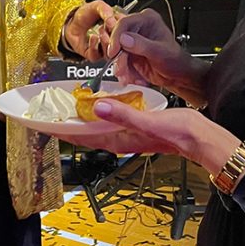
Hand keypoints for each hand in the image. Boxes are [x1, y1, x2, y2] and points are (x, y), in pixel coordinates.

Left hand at [49, 102, 241, 175]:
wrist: (201, 138)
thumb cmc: (179, 132)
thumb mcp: (149, 120)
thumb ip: (123, 115)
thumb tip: (98, 107)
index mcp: (120, 140)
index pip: (83, 136)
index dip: (61, 129)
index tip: (42, 123)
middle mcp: (120, 140)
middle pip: (85, 133)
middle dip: (66, 124)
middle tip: (48, 112)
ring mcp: (128, 135)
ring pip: (97, 128)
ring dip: (81, 120)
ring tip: (66, 108)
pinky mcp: (136, 128)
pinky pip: (111, 122)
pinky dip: (100, 115)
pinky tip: (100, 105)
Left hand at [63, 0, 117, 61]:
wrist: (71, 21)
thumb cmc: (86, 13)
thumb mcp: (98, 6)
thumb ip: (106, 11)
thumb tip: (113, 23)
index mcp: (118, 27)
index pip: (127, 32)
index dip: (123, 30)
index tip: (118, 25)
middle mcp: (113, 40)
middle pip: (121, 46)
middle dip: (115, 38)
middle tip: (109, 30)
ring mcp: (104, 48)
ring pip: (111, 54)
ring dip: (105, 43)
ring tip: (100, 33)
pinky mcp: (93, 55)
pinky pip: (96, 56)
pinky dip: (94, 47)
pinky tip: (93, 37)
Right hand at [108, 9, 206, 103]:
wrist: (178, 76)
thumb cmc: (176, 61)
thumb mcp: (160, 52)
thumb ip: (142, 45)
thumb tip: (124, 38)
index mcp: (147, 20)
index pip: (125, 23)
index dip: (116, 37)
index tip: (113, 51)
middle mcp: (137, 28)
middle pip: (116, 37)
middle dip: (118, 56)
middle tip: (121, 69)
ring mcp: (131, 41)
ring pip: (115, 51)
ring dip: (120, 66)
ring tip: (127, 77)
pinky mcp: (128, 53)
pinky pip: (118, 61)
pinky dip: (122, 71)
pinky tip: (130, 77)